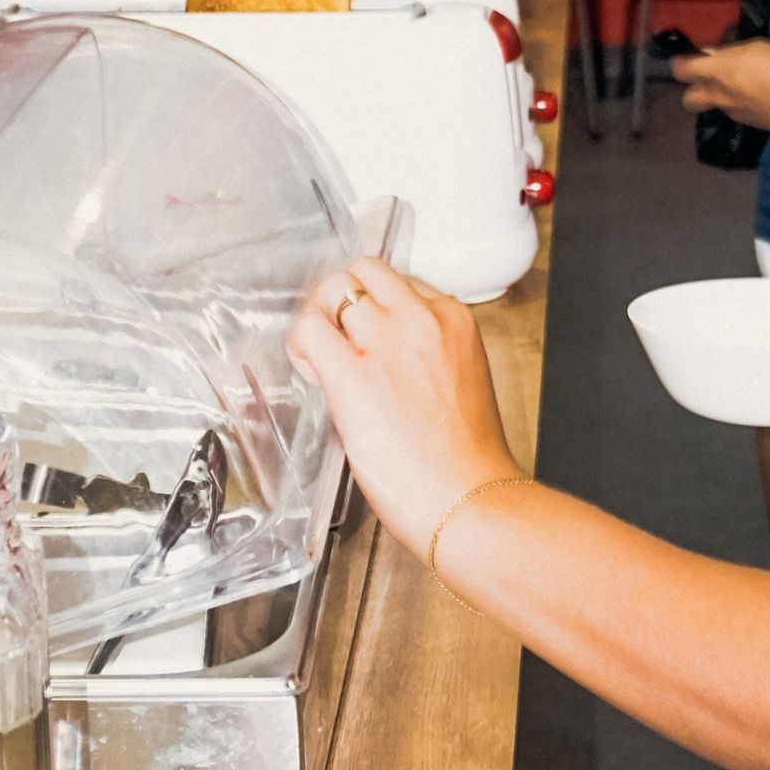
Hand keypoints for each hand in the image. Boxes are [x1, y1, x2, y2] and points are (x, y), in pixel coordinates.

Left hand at [288, 255, 518, 553]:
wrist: (466, 498)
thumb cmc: (467, 458)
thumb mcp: (460, 378)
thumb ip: (427, 351)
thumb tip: (387, 353)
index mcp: (453, 320)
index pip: (399, 283)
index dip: (376, 309)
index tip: (370, 339)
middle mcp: (420, 319)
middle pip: (364, 271)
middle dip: (343, 299)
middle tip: (336, 337)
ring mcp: (385, 342)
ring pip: (334, 288)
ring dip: (320, 317)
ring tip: (322, 357)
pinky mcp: (352, 374)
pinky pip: (310, 328)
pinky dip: (302, 343)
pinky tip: (313, 371)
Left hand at [675, 38, 769, 133]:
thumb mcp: (755, 48)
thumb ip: (731, 53)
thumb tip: (714, 55)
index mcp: (715, 72)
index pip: (682, 70)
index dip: (680, 64)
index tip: (686, 60)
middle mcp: (717, 95)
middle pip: (688, 99)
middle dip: (692, 90)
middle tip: (707, 80)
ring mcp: (731, 112)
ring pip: (715, 106)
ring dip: (721, 97)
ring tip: (743, 87)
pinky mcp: (748, 124)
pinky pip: (736, 112)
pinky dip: (742, 105)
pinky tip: (761, 97)